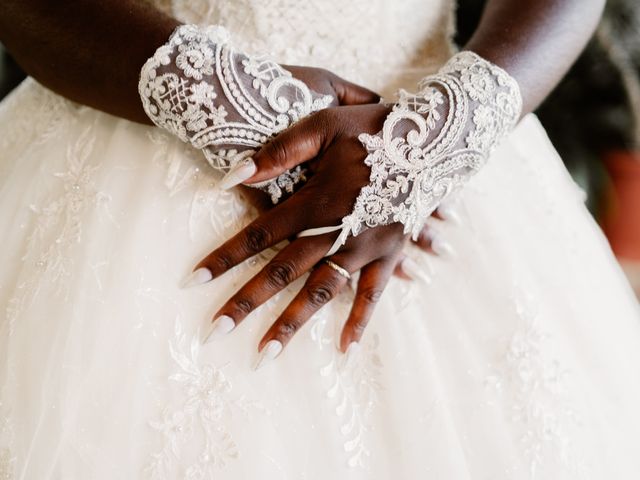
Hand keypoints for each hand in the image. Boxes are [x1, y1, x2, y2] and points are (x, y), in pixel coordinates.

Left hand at [189, 104, 439, 363]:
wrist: (436, 137)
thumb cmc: (375, 127)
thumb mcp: (324, 123)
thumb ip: (278, 150)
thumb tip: (230, 176)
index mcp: (317, 199)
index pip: (259, 233)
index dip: (225, 256)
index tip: (192, 280)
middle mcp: (338, 230)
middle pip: (283, 272)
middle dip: (247, 301)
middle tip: (215, 330)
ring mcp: (366, 247)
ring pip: (322, 292)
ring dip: (292, 323)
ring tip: (266, 352)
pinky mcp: (391, 253)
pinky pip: (374, 293)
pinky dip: (359, 320)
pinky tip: (344, 348)